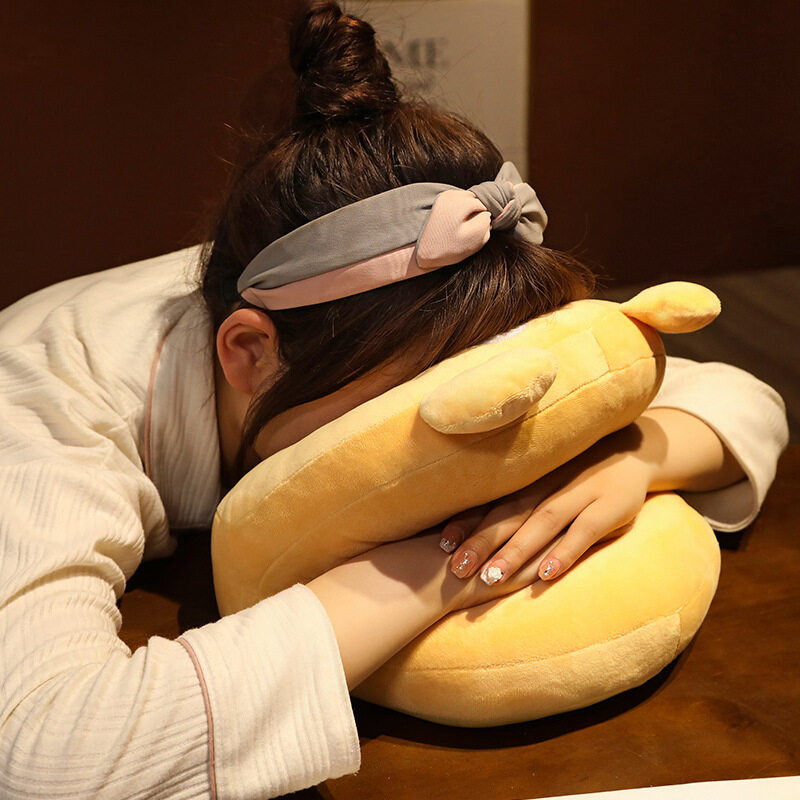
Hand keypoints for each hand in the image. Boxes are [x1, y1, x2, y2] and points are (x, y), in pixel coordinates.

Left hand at [439, 419, 662, 585]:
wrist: (636, 449)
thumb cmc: (578, 472)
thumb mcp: (547, 480)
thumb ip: (518, 500)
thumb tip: (471, 530)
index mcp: (530, 480)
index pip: (492, 501)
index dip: (466, 522)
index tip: (441, 545)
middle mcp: (549, 484)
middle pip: (509, 514)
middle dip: (480, 541)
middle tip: (456, 569)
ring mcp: (581, 493)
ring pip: (543, 523)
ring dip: (516, 550)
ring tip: (492, 576)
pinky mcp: (611, 506)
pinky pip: (586, 531)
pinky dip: (565, 551)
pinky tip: (546, 574)